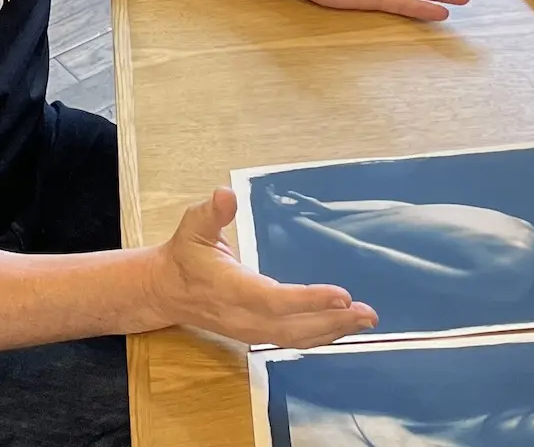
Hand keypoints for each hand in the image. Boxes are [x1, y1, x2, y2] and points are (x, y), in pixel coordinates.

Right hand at [149, 188, 376, 347]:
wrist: (166, 291)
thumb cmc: (185, 254)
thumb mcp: (192, 226)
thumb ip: (212, 212)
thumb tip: (226, 194)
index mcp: (230, 289)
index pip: (273, 300)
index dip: (308, 301)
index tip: (342, 295)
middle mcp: (243, 316)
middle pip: (293, 327)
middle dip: (332, 321)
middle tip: (367, 312)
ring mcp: (250, 330)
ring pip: (296, 338)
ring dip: (333, 331)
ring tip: (364, 320)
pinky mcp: (257, 334)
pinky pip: (292, 340)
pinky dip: (321, 336)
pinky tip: (343, 327)